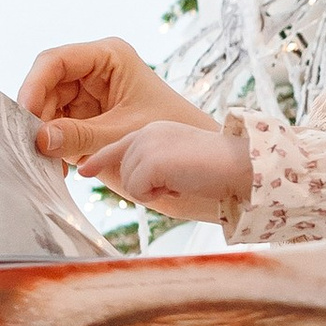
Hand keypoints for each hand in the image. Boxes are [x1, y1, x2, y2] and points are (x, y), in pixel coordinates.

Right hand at [18, 36, 217, 171]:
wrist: (191, 163)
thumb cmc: (167, 138)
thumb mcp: (119, 135)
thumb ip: (77, 135)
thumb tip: (38, 138)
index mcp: (108, 57)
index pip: (56, 61)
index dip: (34, 85)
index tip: (24, 116)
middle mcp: (95, 70)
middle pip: (47, 86)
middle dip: (39, 117)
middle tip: (30, 146)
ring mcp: (89, 93)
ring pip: (49, 109)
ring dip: (45, 136)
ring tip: (48, 163)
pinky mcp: (87, 117)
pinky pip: (59, 127)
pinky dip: (55, 147)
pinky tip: (60, 169)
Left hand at [98, 118, 254, 215]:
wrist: (240, 165)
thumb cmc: (218, 169)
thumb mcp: (178, 162)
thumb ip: (153, 165)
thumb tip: (132, 183)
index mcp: (155, 129)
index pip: (120, 146)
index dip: (100, 160)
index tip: (85, 170)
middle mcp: (146, 132)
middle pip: (123, 172)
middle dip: (146, 186)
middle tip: (179, 180)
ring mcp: (146, 144)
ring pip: (128, 184)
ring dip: (153, 192)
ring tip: (181, 180)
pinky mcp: (150, 160)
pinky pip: (137, 191)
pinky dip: (156, 196)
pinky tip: (179, 184)